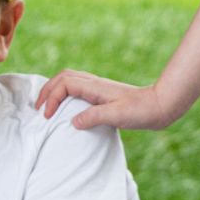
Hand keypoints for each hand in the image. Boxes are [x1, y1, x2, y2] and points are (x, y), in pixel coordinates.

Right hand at [36, 69, 176, 129]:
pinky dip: (66, 93)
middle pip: (63, 77)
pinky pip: (78, 88)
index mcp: (95, 87)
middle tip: (38, 109)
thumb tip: (72, 122)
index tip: (47, 116)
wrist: (160, 105)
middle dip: (47, 90)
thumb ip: (94, 117)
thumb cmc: (141, 111)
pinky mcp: (103, 94)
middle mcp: (95, 83)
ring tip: (47, 106)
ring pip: (70, 80)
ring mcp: (99, 88)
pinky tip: (67, 107)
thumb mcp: (117, 116)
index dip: (51, 98)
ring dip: (55, 90)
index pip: (64, 84)